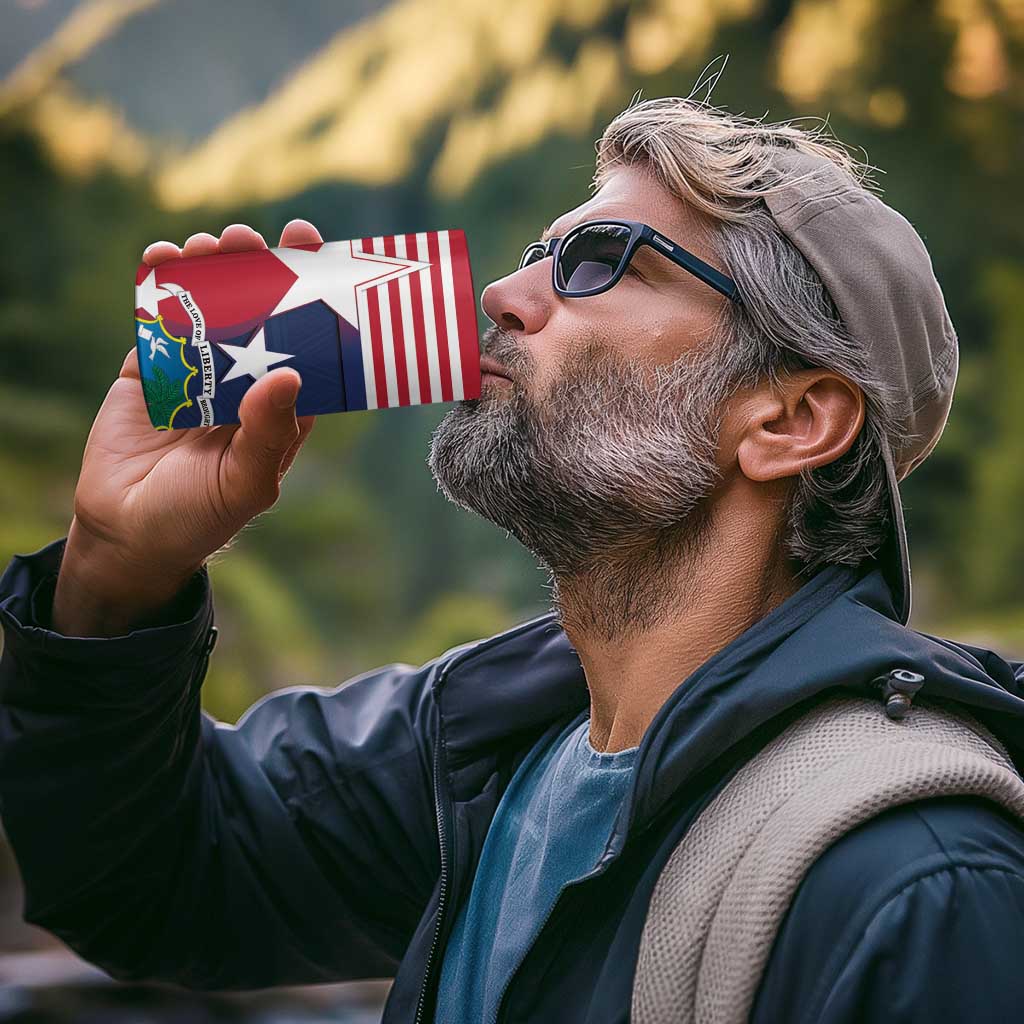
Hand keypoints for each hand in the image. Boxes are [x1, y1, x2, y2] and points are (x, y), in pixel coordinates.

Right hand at [52, 220, 321, 635]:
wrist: (127, 534)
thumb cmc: (200, 516)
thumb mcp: (245, 483)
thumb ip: (268, 434)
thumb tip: (291, 375)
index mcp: (280, 405)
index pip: (306, 341)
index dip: (311, 296)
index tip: (313, 249)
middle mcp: (244, 380)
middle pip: (258, 311)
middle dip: (257, 268)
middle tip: (252, 238)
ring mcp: (196, 371)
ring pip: (208, 306)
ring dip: (210, 269)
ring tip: (208, 246)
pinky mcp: (149, 369)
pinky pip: (157, 319)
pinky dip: (158, 285)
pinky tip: (162, 257)